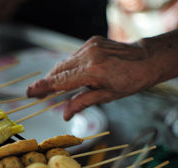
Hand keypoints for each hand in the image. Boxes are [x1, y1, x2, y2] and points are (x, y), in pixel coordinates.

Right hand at [27, 36, 159, 120]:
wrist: (148, 58)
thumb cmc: (132, 80)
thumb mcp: (108, 96)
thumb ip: (83, 103)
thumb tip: (65, 114)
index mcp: (93, 71)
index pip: (61, 81)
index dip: (43, 87)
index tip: (30, 92)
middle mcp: (88, 55)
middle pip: (58, 70)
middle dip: (47, 82)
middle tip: (38, 94)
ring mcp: (90, 46)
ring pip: (64, 62)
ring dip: (57, 75)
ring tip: (53, 88)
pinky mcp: (92, 41)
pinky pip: (73, 56)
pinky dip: (69, 67)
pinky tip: (71, 76)